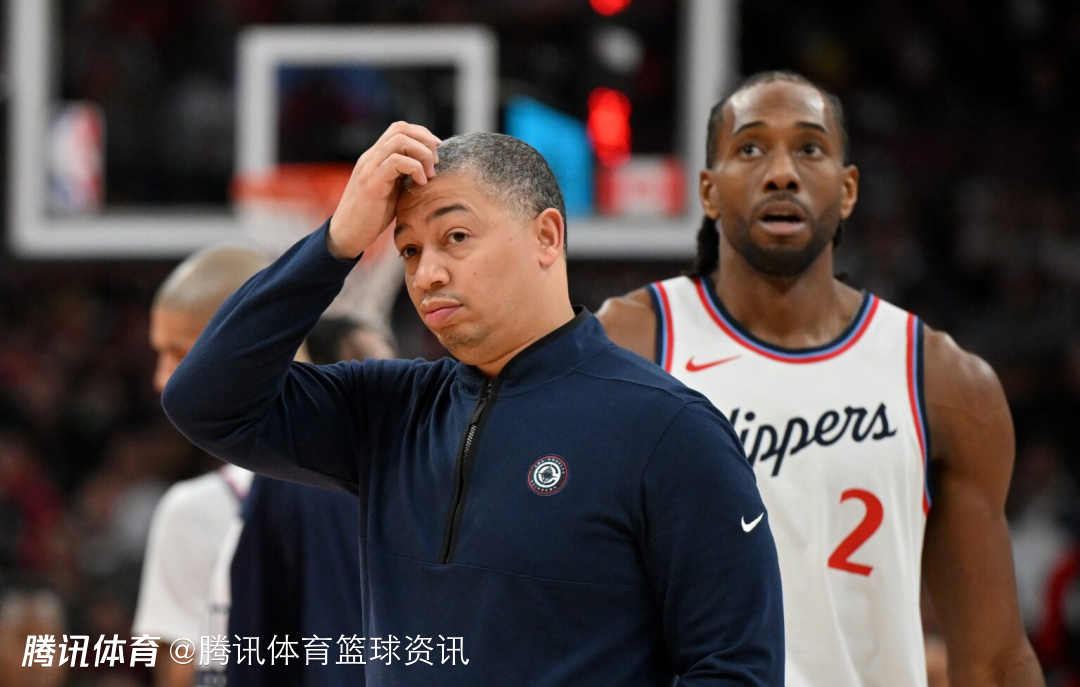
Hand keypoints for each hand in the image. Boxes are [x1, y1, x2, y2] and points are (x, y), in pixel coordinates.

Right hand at [328, 122, 440, 258]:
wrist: (347, 234)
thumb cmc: (371, 216)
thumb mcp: (392, 190)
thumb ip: (403, 176)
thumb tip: (429, 170)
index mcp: (375, 157)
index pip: (399, 129)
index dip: (422, 134)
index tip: (436, 150)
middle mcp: (371, 157)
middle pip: (401, 129)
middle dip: (425, 141)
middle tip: (436, 162)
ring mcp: (369, 168)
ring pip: (400, 141)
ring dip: (422, 154)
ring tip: (429, 174)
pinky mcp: (372, 182)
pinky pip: (396, 161)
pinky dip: (415, 168)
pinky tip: (421, 183)